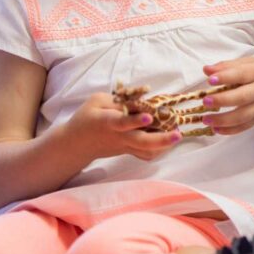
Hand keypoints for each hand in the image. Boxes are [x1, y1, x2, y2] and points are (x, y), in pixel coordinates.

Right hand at [63, 92, 180, 160]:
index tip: (149, 116)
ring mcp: (125, 146)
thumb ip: (119, 100)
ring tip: (176, 134)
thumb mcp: (96, 101)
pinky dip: (158, 149)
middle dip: (161, 140)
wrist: (76, 145)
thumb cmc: (86, 118)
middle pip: (141, 142)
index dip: (135, 120)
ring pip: (146, 151)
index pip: (122, 122)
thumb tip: (142, 100)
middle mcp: (119, 137)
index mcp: (107, 122)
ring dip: (164, 145)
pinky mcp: (128, 151)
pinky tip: (168, 140)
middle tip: (178, 134)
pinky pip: (146, 154)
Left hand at [200, 57, 253, 134]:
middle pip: (242, 98)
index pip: (241, 75)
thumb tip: (206, 70)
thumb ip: (228, 66)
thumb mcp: (251, 63)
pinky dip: (230, 130)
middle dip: (223, 100)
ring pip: (243, 116)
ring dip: (223, 120)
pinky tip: (216, 129)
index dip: (226, 77)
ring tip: (206, 119)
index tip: (210, 80)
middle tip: (206, 101)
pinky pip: (245, 127)